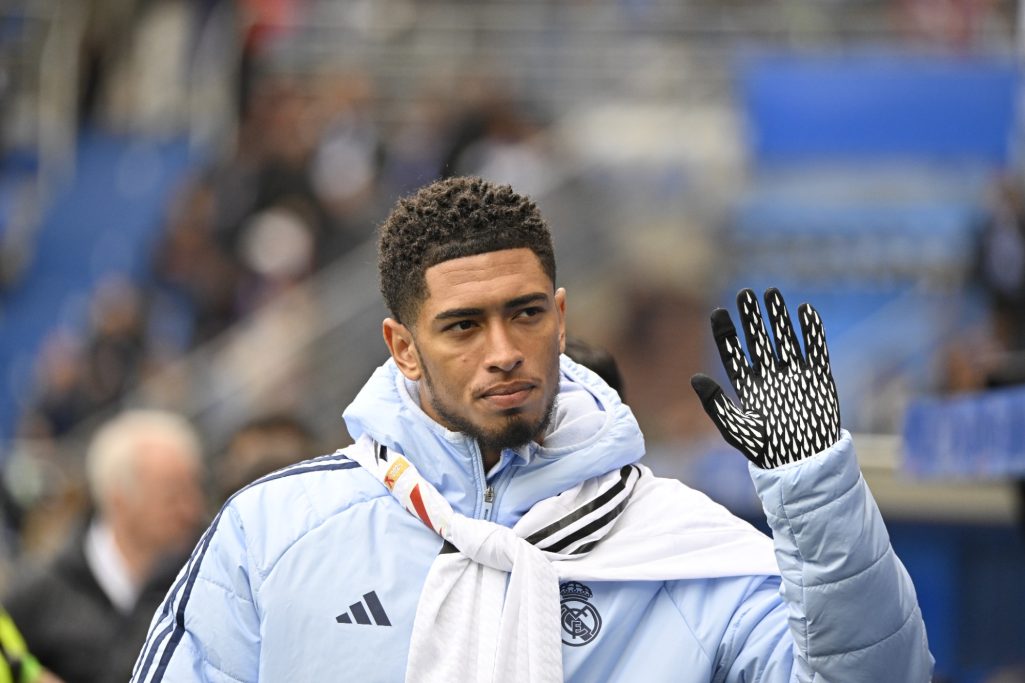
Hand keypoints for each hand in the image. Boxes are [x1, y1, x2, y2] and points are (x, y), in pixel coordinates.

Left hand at [691, 288, 840, 467]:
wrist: (804, 462)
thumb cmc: (766, 450)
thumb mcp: (736, 427)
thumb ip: (715, 403)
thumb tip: (694, 378)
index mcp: (747, 386)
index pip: (733, 353)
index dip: (726, 332)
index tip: (718, 312)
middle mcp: (769, 376)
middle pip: (758, 340)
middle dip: (751, 317)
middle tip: (744, 293)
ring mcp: (793, 375)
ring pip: (784, 338)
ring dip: (778, 317)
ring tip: (771, 293)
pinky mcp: (817, 378)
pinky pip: (814, 349)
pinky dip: (811, 331)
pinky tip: (805, 311)